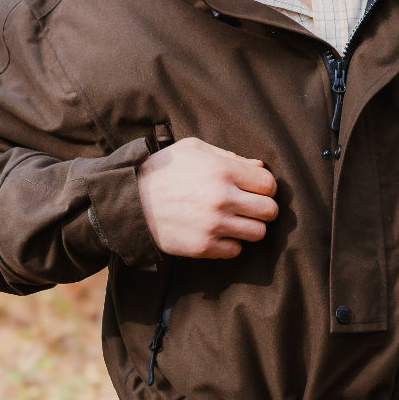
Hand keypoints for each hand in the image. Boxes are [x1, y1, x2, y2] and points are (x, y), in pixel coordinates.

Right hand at [136, 137, 278, 258]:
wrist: (128, 202)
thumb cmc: (162, 171)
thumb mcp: (192, 149)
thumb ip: (228, 155)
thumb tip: (259, 168)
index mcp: (222, 170)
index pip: (269, 184)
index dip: (265, 187)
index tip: (255, 190)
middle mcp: (222, 198)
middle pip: (270, 210)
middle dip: (263, 209)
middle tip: (250, 208)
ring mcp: (213, 225)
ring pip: (258, 233)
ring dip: (250, 227)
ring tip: (235, 221)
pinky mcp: (203, 246)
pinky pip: (236, 250)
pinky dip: (231, 243)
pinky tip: (218, 233)